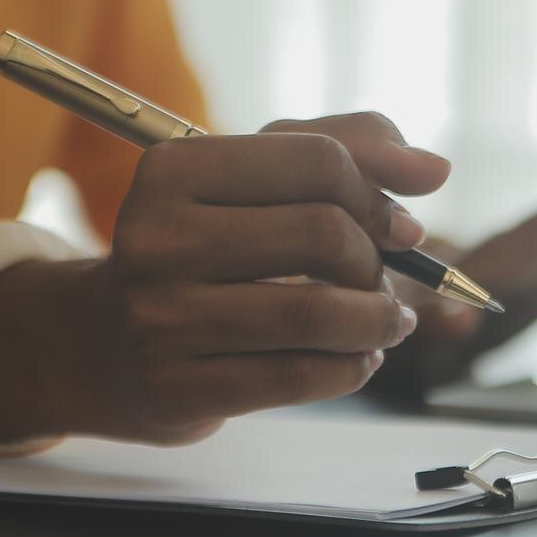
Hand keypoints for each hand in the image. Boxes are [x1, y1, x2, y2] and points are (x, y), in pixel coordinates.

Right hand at [0, 113, 452, 443]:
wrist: (104, 345)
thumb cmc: (202, 249)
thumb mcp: (255, 178)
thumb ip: (350, 147)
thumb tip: (432, 168)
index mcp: (172, 169)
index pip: (315, 160)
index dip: (379, 192)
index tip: (399, 223)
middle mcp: (155, 239)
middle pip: (323, 233)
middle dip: (378, 259)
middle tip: (383, 276)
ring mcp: (160, 319)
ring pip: (319, 312)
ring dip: (380, 319)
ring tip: (387, 320)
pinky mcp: (177, 389)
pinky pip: (301, 376)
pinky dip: (353, 366)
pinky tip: (356, 357)